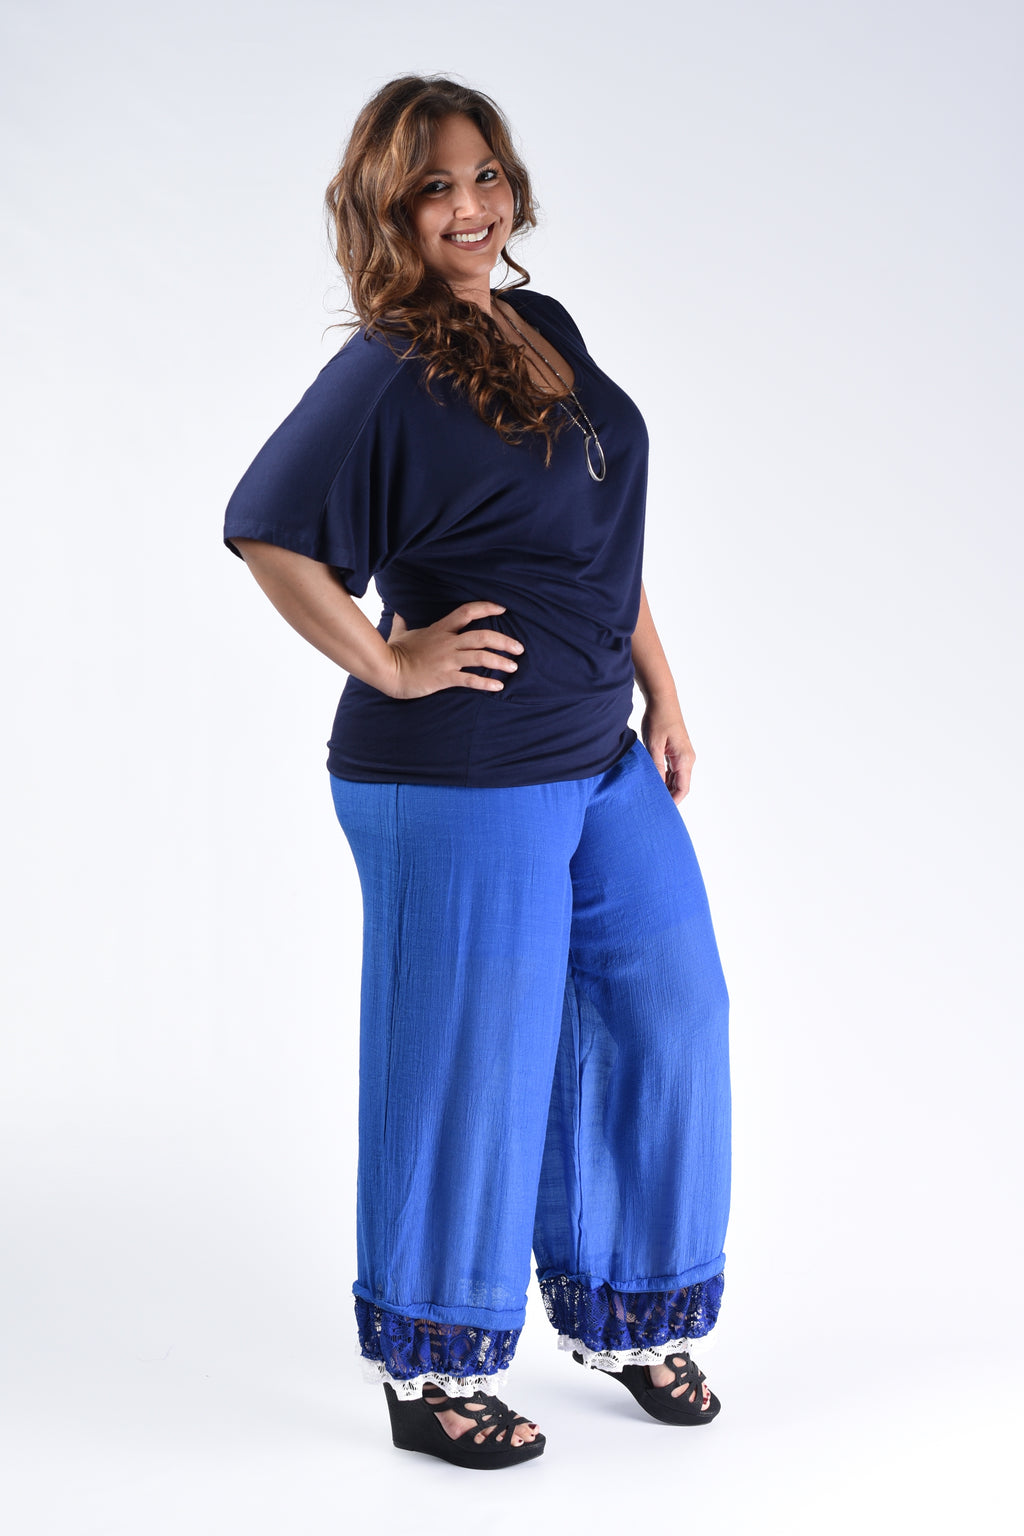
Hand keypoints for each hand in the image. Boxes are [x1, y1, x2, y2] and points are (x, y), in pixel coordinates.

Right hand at [384, 601, 523, 698]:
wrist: (387, 670)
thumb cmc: (392, 652)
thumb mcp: (399, 632)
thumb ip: (402, 621)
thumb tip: (398, 611)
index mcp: (440, 629)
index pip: (467, 611)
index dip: (487, 608)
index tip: (502, 609)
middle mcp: (447, 642)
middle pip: (483, 636)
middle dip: (505, 641)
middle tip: (519, 648)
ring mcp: (447, 659)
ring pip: (481, 657)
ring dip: (501, 662)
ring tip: (513, 667)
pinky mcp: (444, 677)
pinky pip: (470, 679)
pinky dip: (486, 683)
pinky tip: (498, 686)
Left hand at [641, 702, 695, 803]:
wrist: (662, 700)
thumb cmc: (658, 719)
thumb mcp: (653, 744)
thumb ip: (656, 766)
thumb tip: (656, 785)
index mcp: (684, 759)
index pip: (682, 789)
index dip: (673, 801)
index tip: (660, 809)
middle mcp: (687, 759)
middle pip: (680, 786)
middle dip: (668, 796)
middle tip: (650, 803)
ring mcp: (683, 755)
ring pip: (676, 779)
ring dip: (665, 787)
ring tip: (649, 794)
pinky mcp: (677, 751)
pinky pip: (673, 770)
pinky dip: (664, 777)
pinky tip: (652, 780)